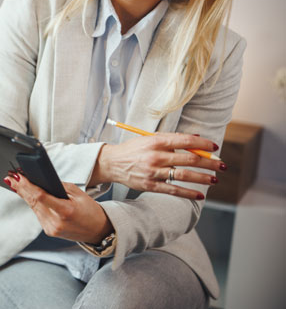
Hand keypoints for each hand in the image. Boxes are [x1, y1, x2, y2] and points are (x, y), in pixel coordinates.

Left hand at [5, 173, 112, 243]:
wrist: (99, 231)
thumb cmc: (90, 211)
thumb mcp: (78, 193)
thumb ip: (59, 186)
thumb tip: (41, 180)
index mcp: (65, 211)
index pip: (40, 197)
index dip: (27, 186)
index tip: (18, 177)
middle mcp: (56, 222)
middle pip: (33, 202)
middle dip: (21, 188)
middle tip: (10, 177)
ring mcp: (51, 229)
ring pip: (33, 208)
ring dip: (24, 195)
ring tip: (14, 183)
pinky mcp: (49, 231)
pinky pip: (38, 214)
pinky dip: (32, 204)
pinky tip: (26, 195)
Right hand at [89, 133, 224, 199]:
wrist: (112, 163)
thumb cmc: (133, 149)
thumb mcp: (149, 138)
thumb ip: (170, 138)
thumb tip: (195, 138)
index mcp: (156, 141)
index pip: (186, 141)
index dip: (203, 144)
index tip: (215, 147)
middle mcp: (156, 156)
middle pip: (190, 159)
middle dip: (209, 162)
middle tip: (222, 165)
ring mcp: (153, 172)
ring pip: (184, 175)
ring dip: (203, 178)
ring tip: (215, 179)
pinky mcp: (151, 185)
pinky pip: (173, 190)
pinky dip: (188, 193)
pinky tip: (200, 195)